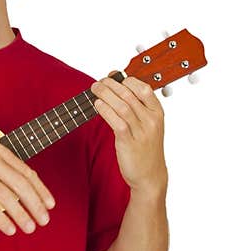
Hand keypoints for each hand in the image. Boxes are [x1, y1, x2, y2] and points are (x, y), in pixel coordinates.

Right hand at [0, 139, 54, 235]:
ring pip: (7, 196)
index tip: (50, 205)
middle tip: (45, 220)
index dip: (41, 190)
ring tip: (30, 228)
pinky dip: (1, 219)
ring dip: (21, 215)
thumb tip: (22, 187)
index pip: (27, 172)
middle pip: (21, 184)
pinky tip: (9, 229)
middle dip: (36, 205)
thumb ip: (0, 166)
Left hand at [91, 75, 167, 196]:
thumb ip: (137, 108)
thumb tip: (118, 87)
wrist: (150, 175)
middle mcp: (151, 120)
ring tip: (94, 89)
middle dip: (111, 85)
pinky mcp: (129, 142)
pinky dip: (105, 110)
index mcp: (157, 112)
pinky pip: (116, 121)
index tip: (113, 75)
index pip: (143, 88)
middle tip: (99, 82)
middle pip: (129, 95)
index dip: (126, 79)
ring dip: (105, 94)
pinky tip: (98, 105)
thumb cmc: (146, 148)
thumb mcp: (148, 125)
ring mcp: (141, 131)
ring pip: (121, 105)